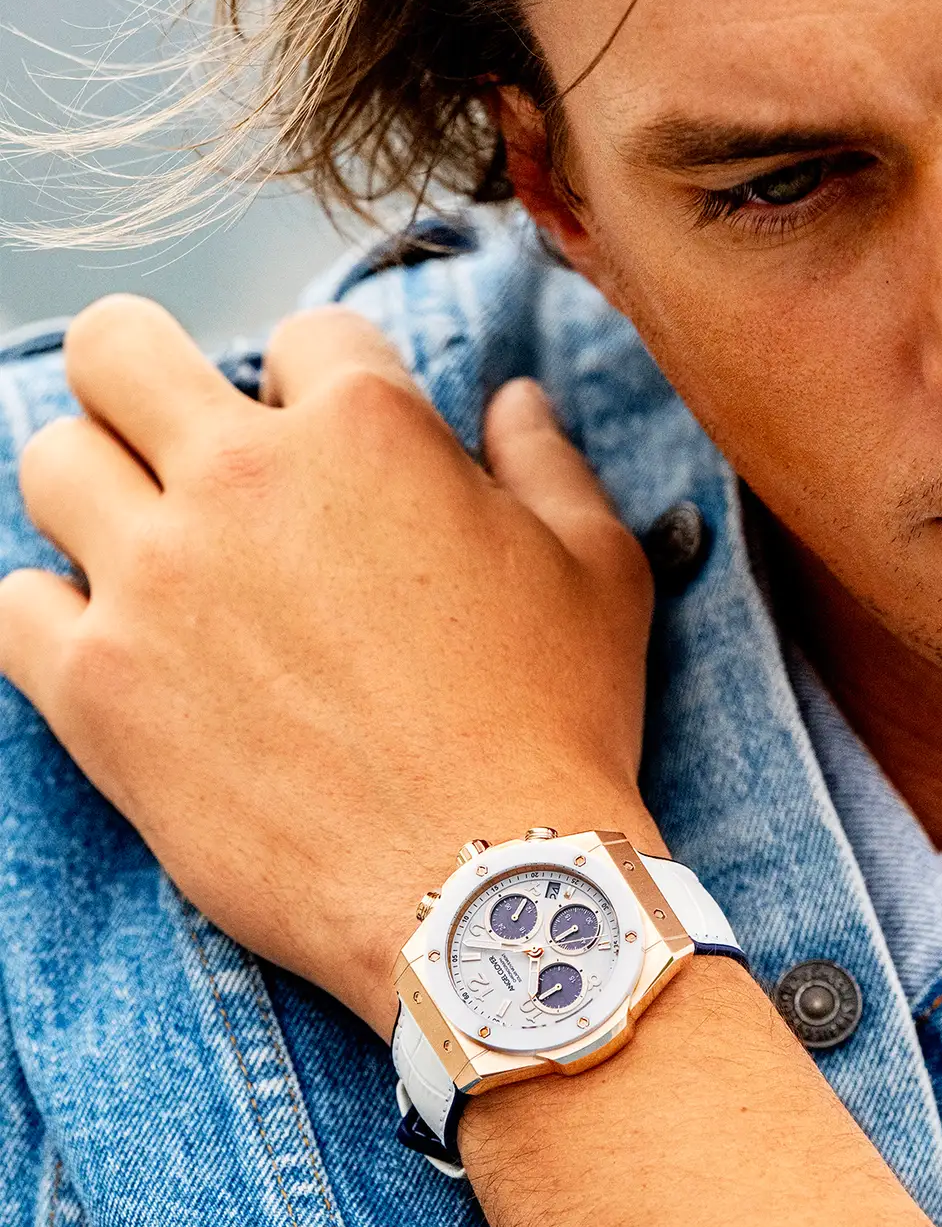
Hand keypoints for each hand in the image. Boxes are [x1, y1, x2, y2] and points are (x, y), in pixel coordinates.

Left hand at [0, 296, 658, 1037]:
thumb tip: (513, 396)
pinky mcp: (100, 691)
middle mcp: (242, 481)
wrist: (489, 890)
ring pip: (52, 460)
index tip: (338, 440)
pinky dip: (58, 612)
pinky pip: (16, 605)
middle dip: (153, 374)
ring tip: (158, 545)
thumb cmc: (558, 722)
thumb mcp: (598, 572)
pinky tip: (121, 642)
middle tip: (192, 437)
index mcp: (368, 432)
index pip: (307, 335)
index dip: (328, 379)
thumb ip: (548, 460)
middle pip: (123, 351)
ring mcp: (156, 582)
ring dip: (102, 487)